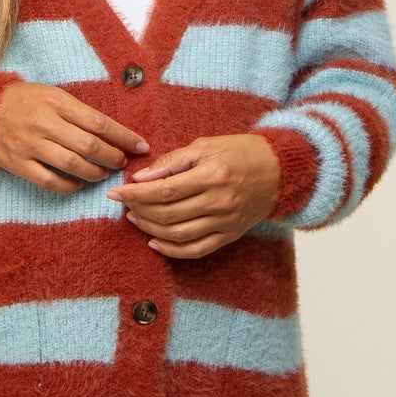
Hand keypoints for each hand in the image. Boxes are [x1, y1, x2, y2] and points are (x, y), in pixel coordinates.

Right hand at [0, 81, 150, 188]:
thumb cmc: (24, 101)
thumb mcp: (52, 95)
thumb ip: (79, 112)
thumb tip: (112, 133)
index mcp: (56, 102)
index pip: (99, 122)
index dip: (124, 137)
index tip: (140, 146)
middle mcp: (44, 123)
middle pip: (89, 146)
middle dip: (112, 157)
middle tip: (121, 162)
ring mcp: (30, 145)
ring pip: (72, 165)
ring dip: (95, 173)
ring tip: (103, 173)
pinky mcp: (18, 164)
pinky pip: (50, 181)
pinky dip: (69, 186)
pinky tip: (78, 184)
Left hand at [104, 132, 280, 255]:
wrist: (279, 171)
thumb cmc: (239, 152)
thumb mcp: (206, 145)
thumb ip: (172, 161)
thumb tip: (140, 177)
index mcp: (212, 175)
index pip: (164, 190)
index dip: (135, 194)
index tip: (116, 192)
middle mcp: (219, 201)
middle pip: (167, 214)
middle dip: (139, 210)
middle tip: (124, 204)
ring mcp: (225, 222)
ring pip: (177, 235)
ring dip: (149, 229)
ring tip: (134, 218)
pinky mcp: (229, 235)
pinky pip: (196, 250)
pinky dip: (171, 251)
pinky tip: (154, 242)